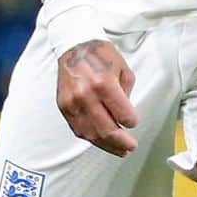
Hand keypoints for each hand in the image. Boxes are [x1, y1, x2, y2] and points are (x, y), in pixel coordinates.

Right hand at [57, 38, 138, 155]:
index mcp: (104, 83)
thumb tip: (124, 114)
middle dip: (121, 142)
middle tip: (131, 147)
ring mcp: (72, 103)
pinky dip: (91, 138)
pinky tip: (102, 141)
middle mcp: (86, 95)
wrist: (74, 46)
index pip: (122, 114)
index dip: (131, 122)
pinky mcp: (64, 107)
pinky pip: (78, 129)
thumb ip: (127, 93)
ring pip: (91, 134)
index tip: (133, 122)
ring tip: (120, 150)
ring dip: (107, 145)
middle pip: (106, 129)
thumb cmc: (100, 56)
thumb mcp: (123, 69)